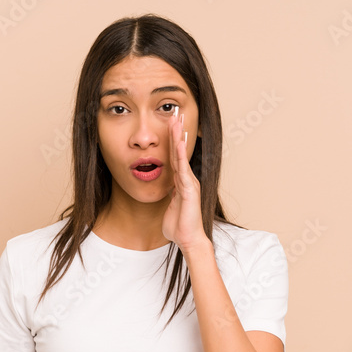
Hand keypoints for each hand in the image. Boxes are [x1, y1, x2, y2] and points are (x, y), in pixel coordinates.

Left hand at [161, 108, 207, 252]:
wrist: (189, 239)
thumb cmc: (179, 226)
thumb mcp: (168, 207)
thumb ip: (166, 197)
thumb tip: (161, 194)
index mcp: (180, 182)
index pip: (174, 156)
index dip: (172, 140)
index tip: (170, 124)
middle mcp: (186, 179)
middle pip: (179, 150)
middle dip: (176, 131)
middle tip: (175, 112)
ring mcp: (189, 182)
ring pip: (181, 155)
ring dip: (178, 137)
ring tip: (177, 120)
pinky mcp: (189, 189)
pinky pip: (183, 168)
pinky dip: (181, 154)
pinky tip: (179, 141)